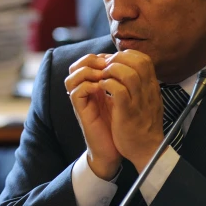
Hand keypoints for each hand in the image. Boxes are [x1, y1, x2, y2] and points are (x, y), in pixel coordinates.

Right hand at [65, 53, 121, 178]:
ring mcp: (82, 101)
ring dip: (89, 71)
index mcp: (96, 86)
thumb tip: (133, 64)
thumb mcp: (126, 99)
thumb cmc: (122, 126)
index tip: (117, 60)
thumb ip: (124, 83)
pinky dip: (89, 86)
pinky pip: (76, 92)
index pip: (88, 61)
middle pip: (76, 65)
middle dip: (92, 60)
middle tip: (108, 64)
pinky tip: (103, 88)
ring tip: (104, 75)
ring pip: (72, 76)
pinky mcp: (81, 111)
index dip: (101, 56)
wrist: (117, 149)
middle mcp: (86, 92)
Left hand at [98, 50, 163, 171]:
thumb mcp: (147, 101)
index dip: (126, 56)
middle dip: (118, 59)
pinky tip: (101, 87)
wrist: (147, 150)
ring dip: (111, 70)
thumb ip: (140, 86)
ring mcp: (139, 101)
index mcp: (152, 87)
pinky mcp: (128, 112)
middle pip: (139, 62)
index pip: (144, 59)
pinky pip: (118, 90)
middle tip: (105, 67)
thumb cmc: (142, 125)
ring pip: (128, 74)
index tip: (114, 61)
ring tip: (103, 76)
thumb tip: (127, 70)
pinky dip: (107, 84)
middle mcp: (149, 91)